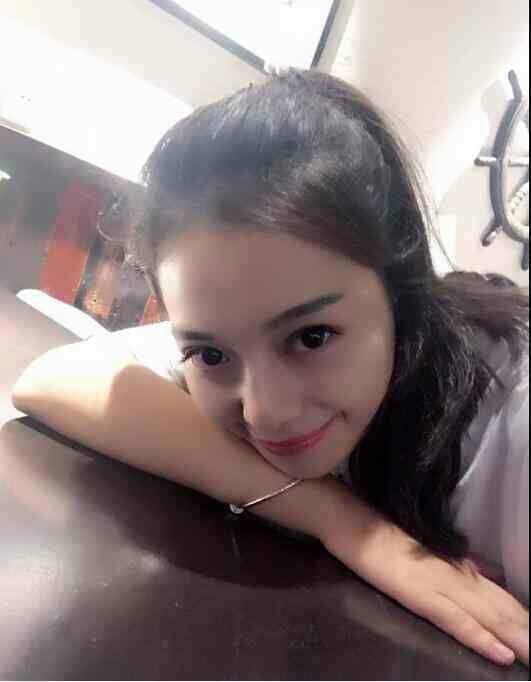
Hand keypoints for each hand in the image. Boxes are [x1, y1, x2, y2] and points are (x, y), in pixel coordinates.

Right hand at [325, 522, 528, 667]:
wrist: (357, 524)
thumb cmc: (390, 540)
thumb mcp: (433, 553)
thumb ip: (464, 564)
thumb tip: (492, 572)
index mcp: (464, 570)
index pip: (507, 601)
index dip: (528, 622)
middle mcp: (461, 578)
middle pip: (508, 612)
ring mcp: (442, 586)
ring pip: (491, 618)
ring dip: (521, 640)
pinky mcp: (421, 594)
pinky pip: (456, 621)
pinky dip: (482, 639)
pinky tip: (504, 656)